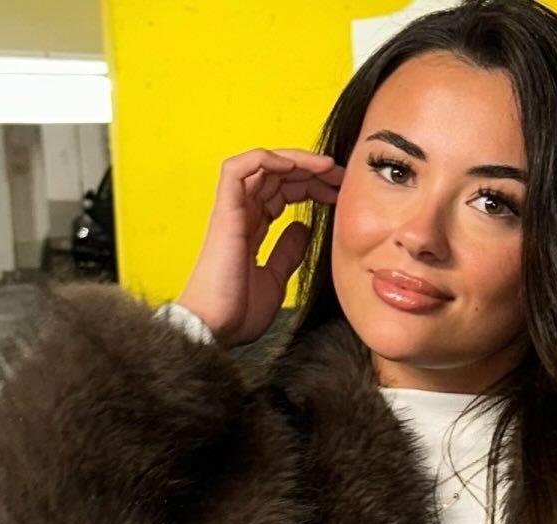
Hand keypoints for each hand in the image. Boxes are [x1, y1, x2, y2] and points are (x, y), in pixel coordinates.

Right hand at [176, 148, 344, 346]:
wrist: (215, 330)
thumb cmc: (238, 312)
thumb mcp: (276, 279)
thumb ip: (288, 252)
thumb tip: (303, 228)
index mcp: (251, 230)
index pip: (282, 192)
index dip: (310, 186)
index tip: (338, 193)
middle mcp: (240, 215)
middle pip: (276, 176)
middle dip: (310, 171)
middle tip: (341, 177)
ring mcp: (231, 211)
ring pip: (261, 166)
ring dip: (296, 161)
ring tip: (326, 167)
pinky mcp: (224, 212)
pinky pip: (238, 169)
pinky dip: (266, 160)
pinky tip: (294, 166)